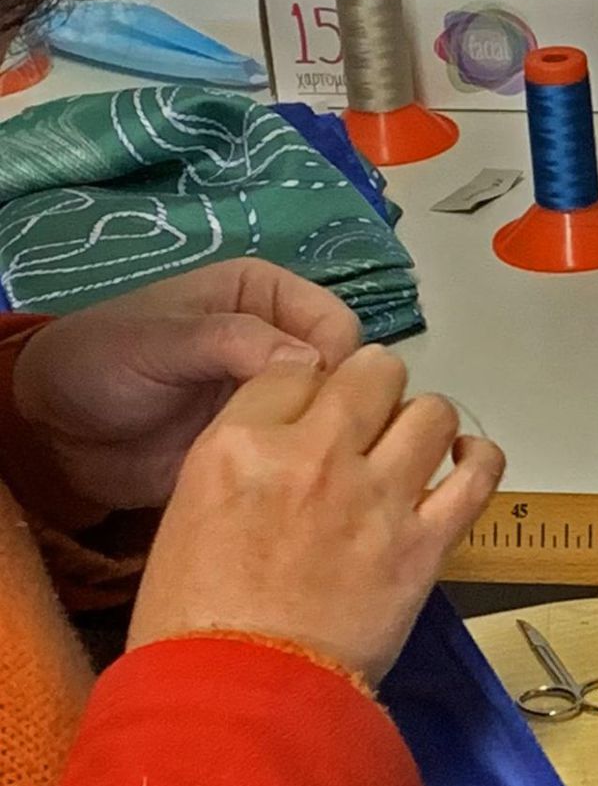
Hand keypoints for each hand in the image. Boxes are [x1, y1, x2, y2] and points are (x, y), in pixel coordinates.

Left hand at [10, 261, 362, 510]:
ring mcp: (282, 396)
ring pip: (341, 417)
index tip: (311, 402)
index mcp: (268, 295)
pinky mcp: (274, 443)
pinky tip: (299, 490)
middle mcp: (285, 340)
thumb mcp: (161, 341)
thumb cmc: (101, 365)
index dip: (336, 362)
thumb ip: (234, 341)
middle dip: (341, 407)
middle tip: (311, 445)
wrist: (58, 434)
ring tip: (305, 472)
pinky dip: (315, 471)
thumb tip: (314, 362)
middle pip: (351, 373)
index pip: (339, 324)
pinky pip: (314, 455)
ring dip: (331, 443)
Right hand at [127, 345, 505, 685]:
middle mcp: (315, 457)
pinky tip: (464, 466)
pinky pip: (480, 475)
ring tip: (413, 451)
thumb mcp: (188, 512)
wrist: (239, 697)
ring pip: (433, 412)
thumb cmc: (196, 620)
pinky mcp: (425, 544)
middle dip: (375, 390)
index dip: (314, 387)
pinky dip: (480, 461)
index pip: (297, 368)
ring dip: (425, 425)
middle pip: (375, 370)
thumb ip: (244, 458)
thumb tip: (292, 437)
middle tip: (370, 425)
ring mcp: (378, 499)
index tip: (319, 414)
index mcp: (240, 445)